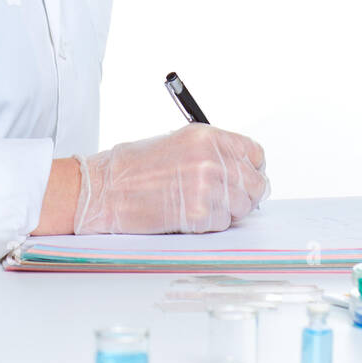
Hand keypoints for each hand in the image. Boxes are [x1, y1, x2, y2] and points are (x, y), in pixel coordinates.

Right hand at [72, 123, 269, 234]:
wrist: (105, 188)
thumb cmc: (134, 168)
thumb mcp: (179, 144)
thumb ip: (213, 153)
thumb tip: (241, 172)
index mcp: (208, 136)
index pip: (255, 153)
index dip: (253, 169)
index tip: (247, 178)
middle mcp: (211, 158)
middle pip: (255, 184)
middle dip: (243, 196)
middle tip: (225, 201)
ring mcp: (207, 186)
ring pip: (242, 208)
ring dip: (225, 212)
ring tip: (196, 205)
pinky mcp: (199, 213)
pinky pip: (221, 224)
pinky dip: (207, 225)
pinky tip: (185, 215)